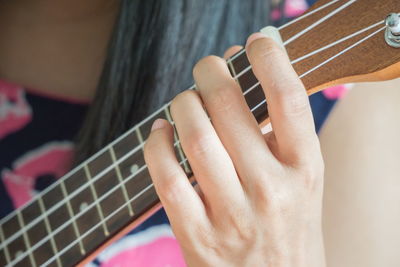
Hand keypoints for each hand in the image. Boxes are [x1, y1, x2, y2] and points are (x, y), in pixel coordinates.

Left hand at [144, 33, 325, 266]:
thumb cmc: (290, 228)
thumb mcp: (301, 182)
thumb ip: (280, 136)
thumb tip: (245, 79)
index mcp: (305, 171)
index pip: (289, 99)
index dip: (270, 59)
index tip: (256, 41)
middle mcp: (271, 191)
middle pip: (229, 109)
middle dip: (211, 73)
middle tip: (208, 66)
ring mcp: (233, 216)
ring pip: (196, 138)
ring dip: (183, 105)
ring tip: (185, 99)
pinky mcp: (198, 236)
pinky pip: (168, 178)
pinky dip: (157, 145)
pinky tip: (160, 132)